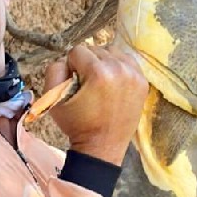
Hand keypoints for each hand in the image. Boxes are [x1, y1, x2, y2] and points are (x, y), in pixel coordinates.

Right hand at [43, 44, 147, 165]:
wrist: (102, 147)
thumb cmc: (77, 125)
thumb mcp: (54, 99)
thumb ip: (54, 70)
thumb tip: (66, 59)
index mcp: (98, 73)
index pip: (78, 51)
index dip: (71, 67)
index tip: (75, 84)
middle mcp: (119, 69)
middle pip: (96, 49)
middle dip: (88, 64)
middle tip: (88, 87)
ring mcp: (134, 75)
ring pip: (112, 52)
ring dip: (103, 64)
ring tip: (100, 84)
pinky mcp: (142, 82)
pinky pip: (127, 62)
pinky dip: (118, 68)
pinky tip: (112, 84)